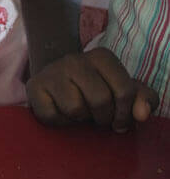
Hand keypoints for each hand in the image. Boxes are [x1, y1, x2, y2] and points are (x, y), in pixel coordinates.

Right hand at [27, 47, 158, 131]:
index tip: (119, 120)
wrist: (56, 79)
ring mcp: (53, 71)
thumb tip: (142, 114)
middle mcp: (76, 59)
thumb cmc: (95, 88)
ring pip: (76, 110)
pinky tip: (60, 110)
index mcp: (102, 57)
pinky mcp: (35, 87)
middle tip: (97, 117)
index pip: (124, 91)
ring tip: (78, 110)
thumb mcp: (122, 89)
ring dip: (79, 119)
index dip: (125, 114)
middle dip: (102, 118)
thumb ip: (143, 99)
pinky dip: (60, 122)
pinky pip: (53, 116)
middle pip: (100, 101)